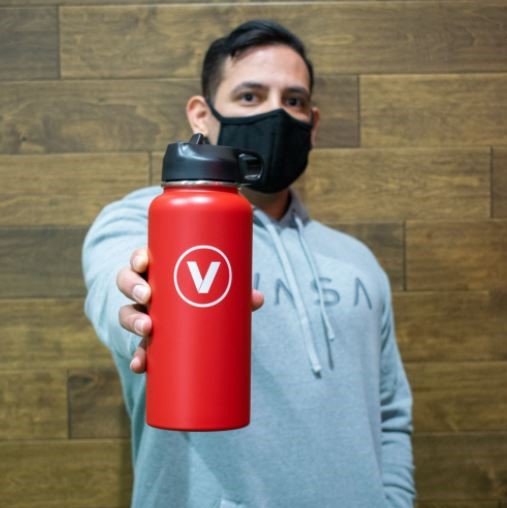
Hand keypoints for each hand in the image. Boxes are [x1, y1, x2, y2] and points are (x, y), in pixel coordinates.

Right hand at [117, 247, 263, 373]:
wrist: (198, 326)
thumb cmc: (206, 297)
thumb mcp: (218, 291)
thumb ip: (236, 294)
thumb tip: (257, 299)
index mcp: (158, 271)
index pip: (140, 259)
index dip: (137, 258)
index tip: (144, 261)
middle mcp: (146, 291)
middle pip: (127, 283)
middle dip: (133, 287)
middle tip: (148, 295)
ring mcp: (143, 315)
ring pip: (126, 313)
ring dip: (132, 320)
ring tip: (146, 329)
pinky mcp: (149, 341)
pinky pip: (137, 347)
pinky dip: (138, 357)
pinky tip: (140, 366)